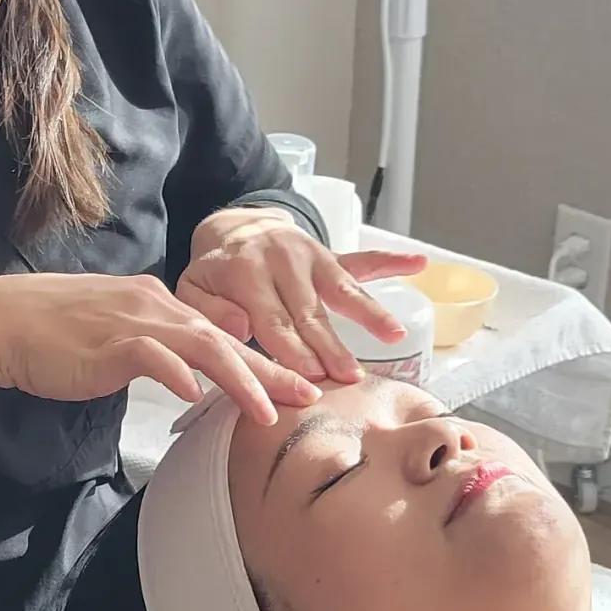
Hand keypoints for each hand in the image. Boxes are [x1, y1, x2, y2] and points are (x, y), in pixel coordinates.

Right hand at [0, 269, 319, 427]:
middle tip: (309, 396)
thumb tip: (184, 376)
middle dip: (271, 370)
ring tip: (268, 410)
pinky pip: (151, 356)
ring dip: (240, 379)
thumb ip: (152, 351)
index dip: (261, 361)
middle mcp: (152, 306)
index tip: (294, 386)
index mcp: (156, 303)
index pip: (219, 333)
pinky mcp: (108, 341)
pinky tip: (196, 397)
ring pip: (201, 344)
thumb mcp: (113, 337)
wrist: (0, 321)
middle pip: (225, 337)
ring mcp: (131, 320)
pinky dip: (177, 374)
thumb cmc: (51, 335)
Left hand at [179, 209, 429, 384]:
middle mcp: (282, 260)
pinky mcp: (329, 256)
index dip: (292, 352)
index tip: (311, 380)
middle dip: (330, 346)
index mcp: (244, 272)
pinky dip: (391, 262)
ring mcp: (310, 257)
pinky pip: (363, 260)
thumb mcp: (191, 292)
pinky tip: (418, 263)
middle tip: (349, 377)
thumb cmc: (213, 276)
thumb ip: (209, 312)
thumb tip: (239, 326)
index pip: (272, 321)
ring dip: (369, 314)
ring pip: (342, 290)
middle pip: (310, 312)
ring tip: (394, 335)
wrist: (232, 230)